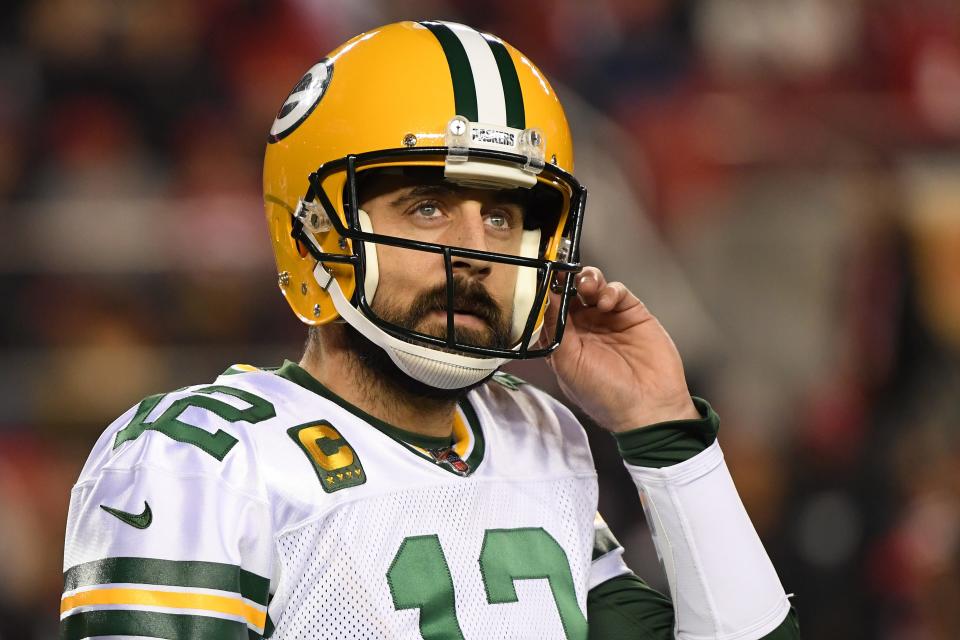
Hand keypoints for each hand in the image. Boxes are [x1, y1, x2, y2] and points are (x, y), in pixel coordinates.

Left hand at [536, 267, 698, 431]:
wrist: (648, 406)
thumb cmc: (604, 395)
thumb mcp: (568, 363)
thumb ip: (555, 328)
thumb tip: (546, 297)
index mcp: (564, 341)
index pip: (549, 309)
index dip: (545, 293)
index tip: (541, 278)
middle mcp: (584, 328)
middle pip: (569, 292)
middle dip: (565, 280)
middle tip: (562, 273)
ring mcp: (608, 319)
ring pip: (592, 286)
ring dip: (586, 280)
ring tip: (586, 287)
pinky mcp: (632, 313)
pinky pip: (617, 292)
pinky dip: (610, 290)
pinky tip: (606, 302)